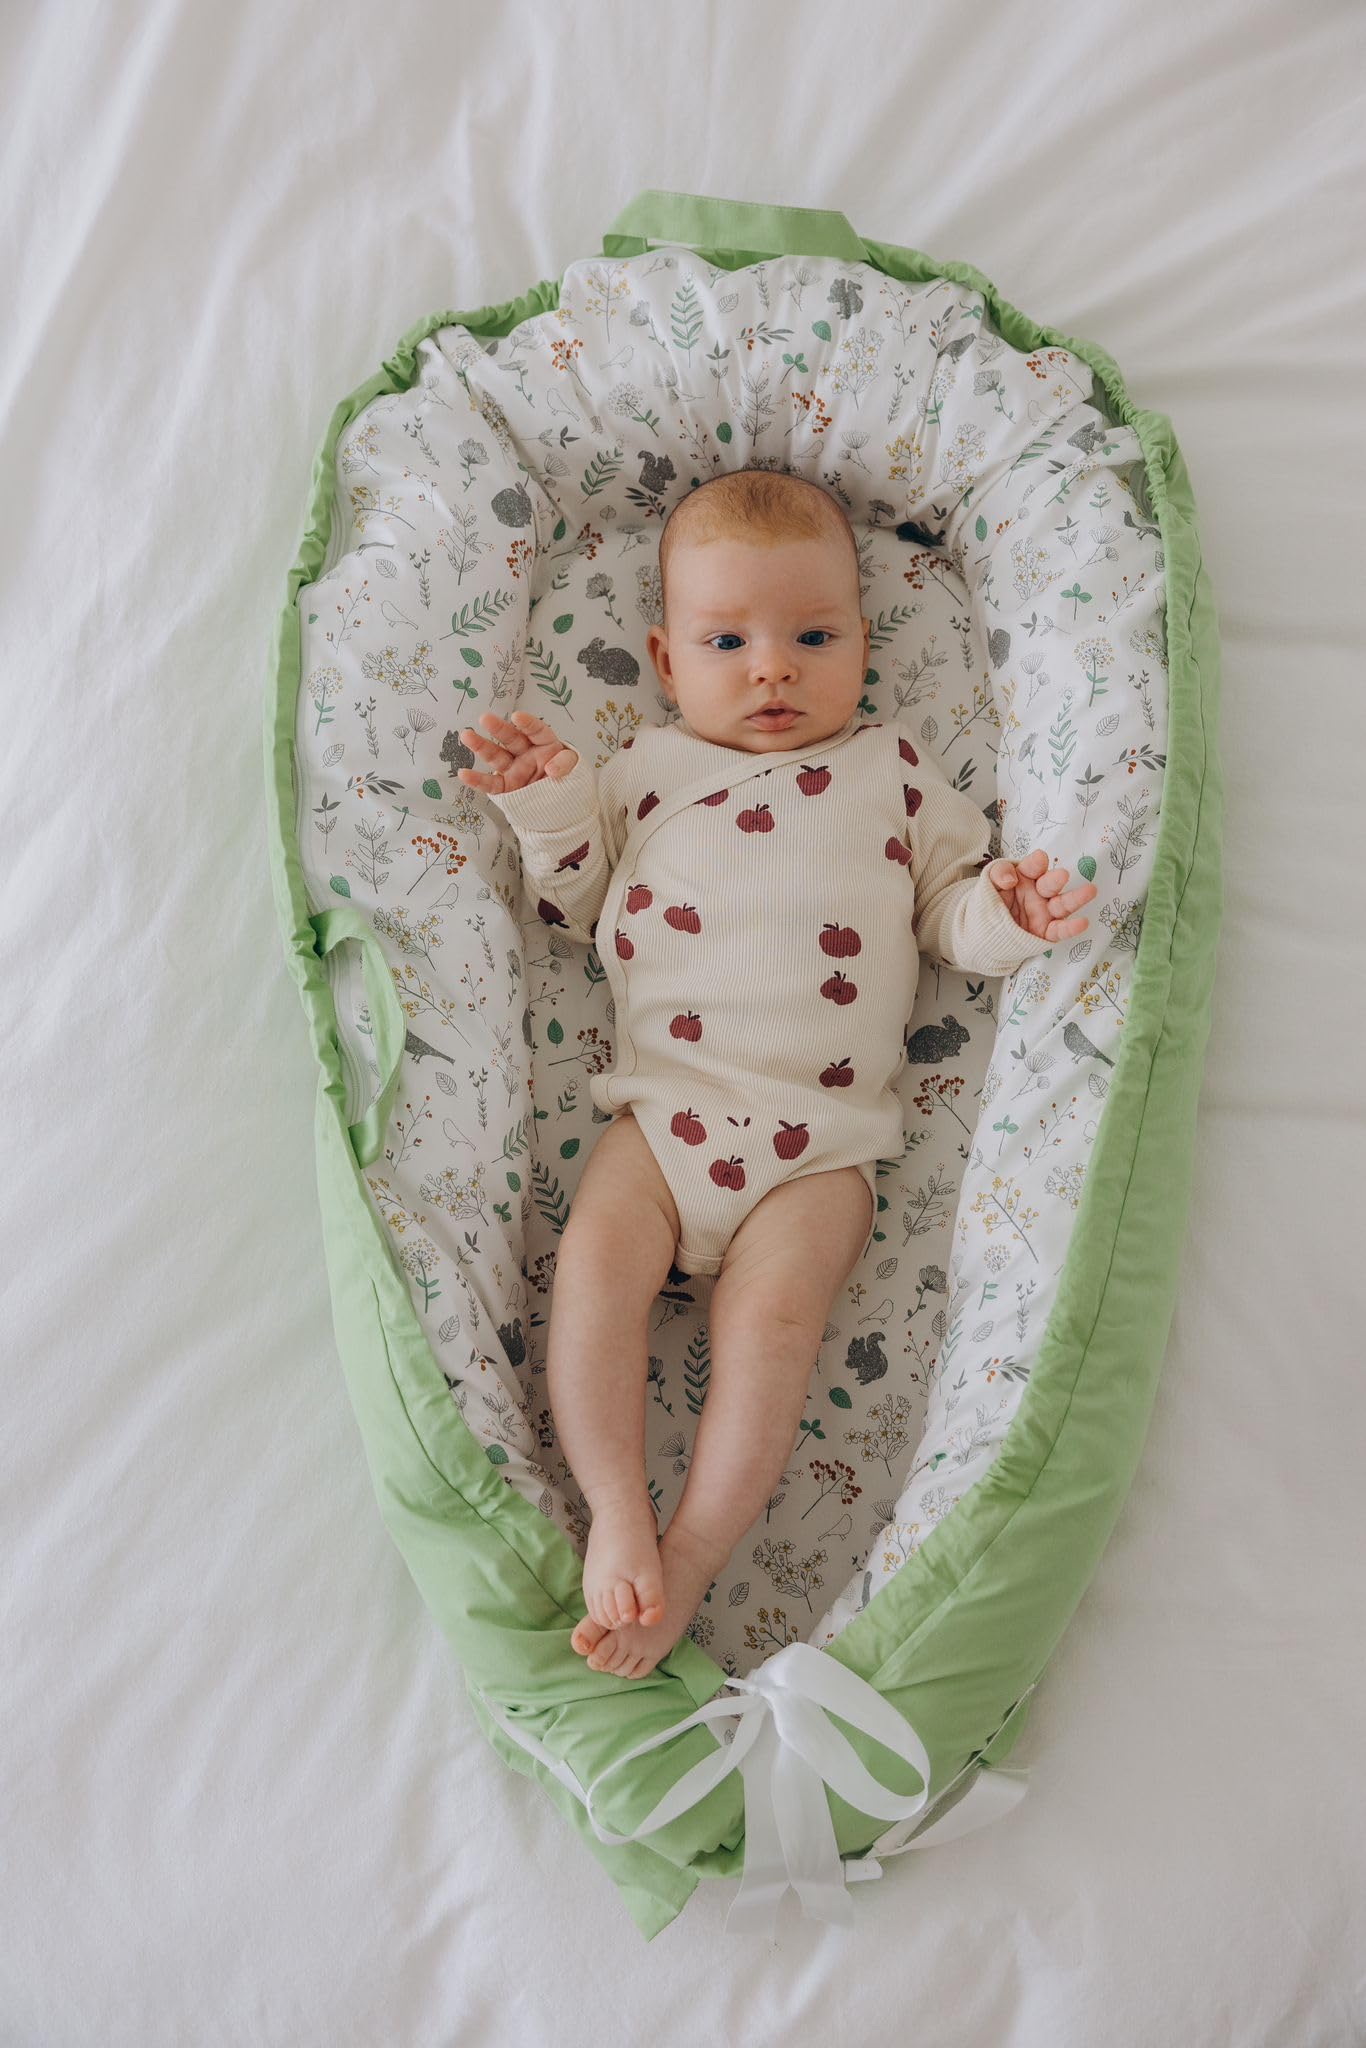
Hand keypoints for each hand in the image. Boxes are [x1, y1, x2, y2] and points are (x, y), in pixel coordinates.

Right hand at [456, 710, 579, 792]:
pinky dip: (477, 780)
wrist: (563, 807)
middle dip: (498, 728)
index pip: (537, 731)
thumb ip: (566, 763)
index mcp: (544, 745)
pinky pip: (490, 784)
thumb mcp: (575, 769)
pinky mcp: (506, 787)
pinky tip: (463, 773)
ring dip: (480, 746)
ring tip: (466, 735)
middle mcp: (526, 754)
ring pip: (495, 756)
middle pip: (511, 739)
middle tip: (485, 718)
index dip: (528, 724)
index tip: (517, 717)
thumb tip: (552, 768)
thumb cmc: (568, 781)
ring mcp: (514, 770)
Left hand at [986, 848, 1095, 941]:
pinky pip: (1060, 931)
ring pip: (1062, 905)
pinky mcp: (1046, 932)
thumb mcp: (990, 883)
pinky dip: (1071, 928)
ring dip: (1076, 898)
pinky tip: (1082, 923)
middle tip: (1062, 875)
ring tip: (1090, 890)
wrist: (987, 930)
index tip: (1039, 860)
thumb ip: (998, 874)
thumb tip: (1010, 879)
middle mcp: (1039, 893)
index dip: (1036, 864)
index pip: (1032, 867)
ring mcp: (1045, 913)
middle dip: (1055, 880)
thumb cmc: (993, 900)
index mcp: (1026, 877)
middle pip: (1050, 884)